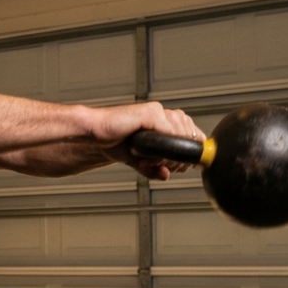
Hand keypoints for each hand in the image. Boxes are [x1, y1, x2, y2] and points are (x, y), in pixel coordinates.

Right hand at [90, 102, 204, 180]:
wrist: (95, 134)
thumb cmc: (113, 142)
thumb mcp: (138, 161)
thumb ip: (153, 168)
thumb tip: (166, 175)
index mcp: (163, 121)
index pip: (191, 132)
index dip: (191, 150)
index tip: (185, 165)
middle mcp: (162, 113)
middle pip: (191, 132)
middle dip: (185, 154)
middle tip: (173, 167)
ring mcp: (157, 112)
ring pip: (182, 131)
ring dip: (175, 151)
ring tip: (163, 162)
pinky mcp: (150, 113)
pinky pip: (169, 131)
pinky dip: (166, 146)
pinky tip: (156, 154)